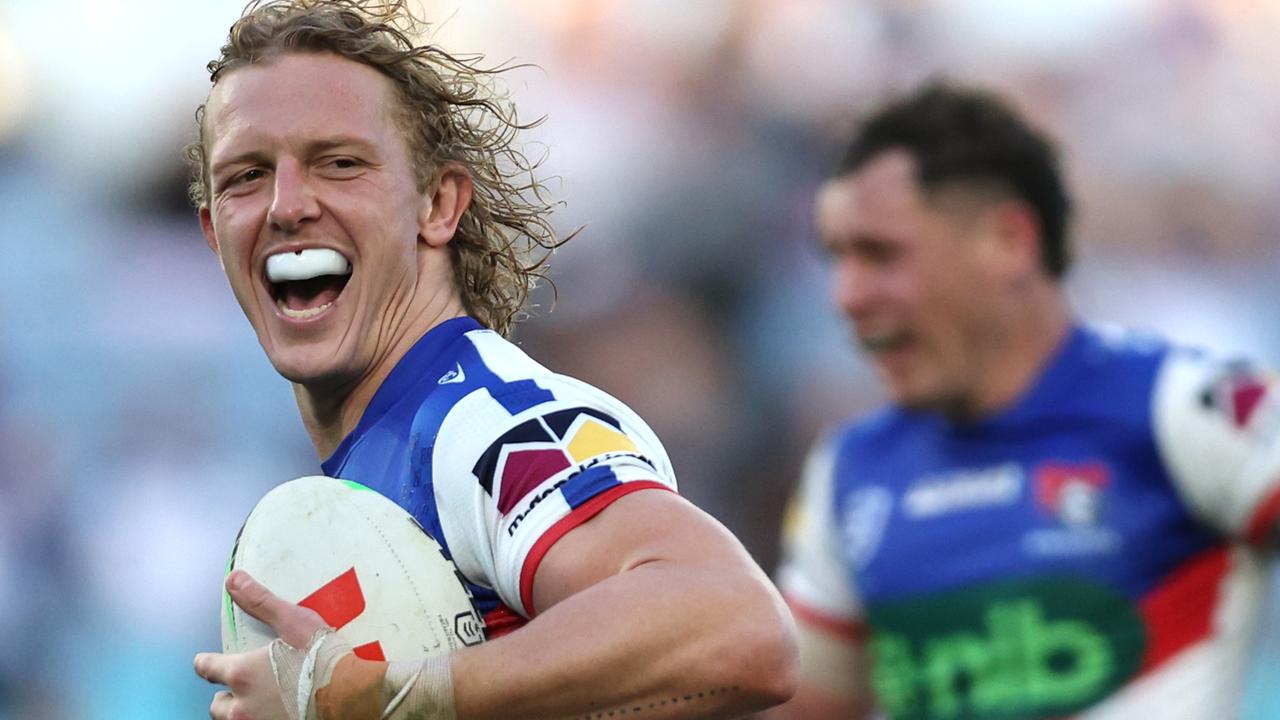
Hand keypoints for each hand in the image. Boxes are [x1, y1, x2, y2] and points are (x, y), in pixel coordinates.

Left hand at [194, 570, 330, 719]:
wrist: (352, 696)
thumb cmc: (324, 659)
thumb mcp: (294, 623)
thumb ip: (260, 603)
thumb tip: (233, 580)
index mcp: (241, 674)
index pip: (206, 669)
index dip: (207, 662)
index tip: (210, 660)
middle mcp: (242, 707)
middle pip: (217, 705)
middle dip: (227, 694)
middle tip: (246, 684)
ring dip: (241, 711)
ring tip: (261, 701)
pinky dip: (261, 719)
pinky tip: (278, 711)